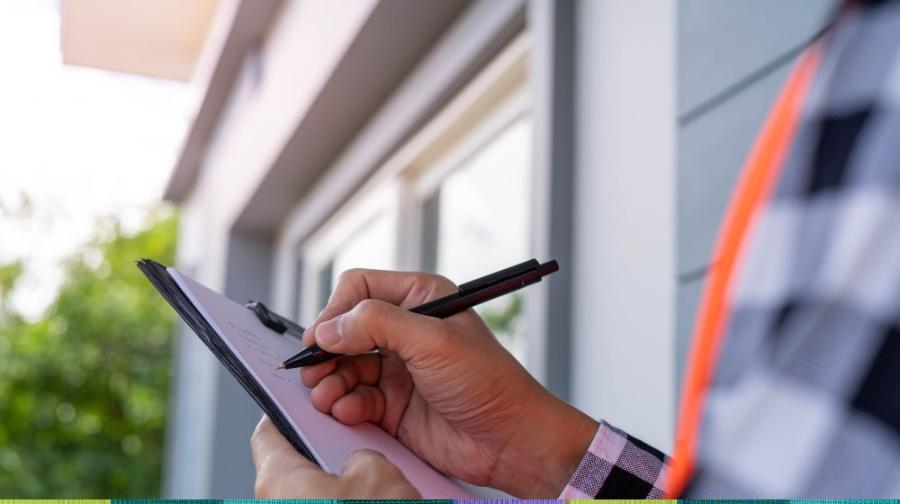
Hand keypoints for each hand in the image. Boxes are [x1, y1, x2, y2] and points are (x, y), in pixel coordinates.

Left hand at [251, 415, 420, 497]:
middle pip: (291, 469)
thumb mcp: (378, 471)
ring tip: (375, 486)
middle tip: (353, 446)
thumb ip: (359, 455)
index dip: (287, 414)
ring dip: (338, 490)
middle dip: (323, 456)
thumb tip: (357, 466)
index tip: (303, 406)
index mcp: (277, 478)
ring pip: (309, 498)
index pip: (267, 433)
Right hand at [299, 269, 597, 496]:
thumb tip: (328, 328)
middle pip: (343, 330)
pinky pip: (353, 399)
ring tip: (327, 395)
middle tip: (313, 370)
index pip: (360, 289)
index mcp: (420, 299)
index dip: (335, 311)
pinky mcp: (392, 405)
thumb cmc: (487, 381)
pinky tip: (349, 412)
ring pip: (343, 367)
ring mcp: (397, 369)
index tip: (321, 337)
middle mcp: (405, 330)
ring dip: (329, 381)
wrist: (510, 440)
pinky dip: (344, 405)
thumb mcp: (432, 341)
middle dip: (326, 351)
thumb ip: (377, 324)